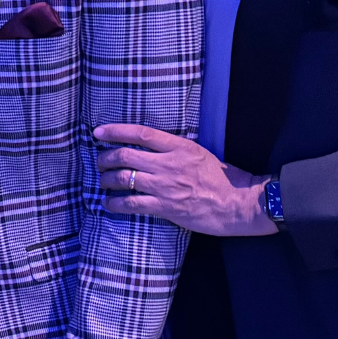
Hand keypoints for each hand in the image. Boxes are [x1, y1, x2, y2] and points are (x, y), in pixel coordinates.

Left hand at [95, 123, 277, 235]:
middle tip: (99, 162)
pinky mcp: (165, 207)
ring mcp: (166, 186)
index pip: (140, 134)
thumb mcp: (198, 153)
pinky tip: (108, 203)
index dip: (115, 131)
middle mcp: (169, 164)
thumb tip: (147, 146)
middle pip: (125, 156)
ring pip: (124, 179)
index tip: (98, 132)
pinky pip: (131, 204)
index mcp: (179, 147)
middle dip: (105, 158)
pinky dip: (115, 203)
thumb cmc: (221, 178)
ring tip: (103, 181)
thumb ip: (173, 148)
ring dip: (106, 180)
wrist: (239, 204)